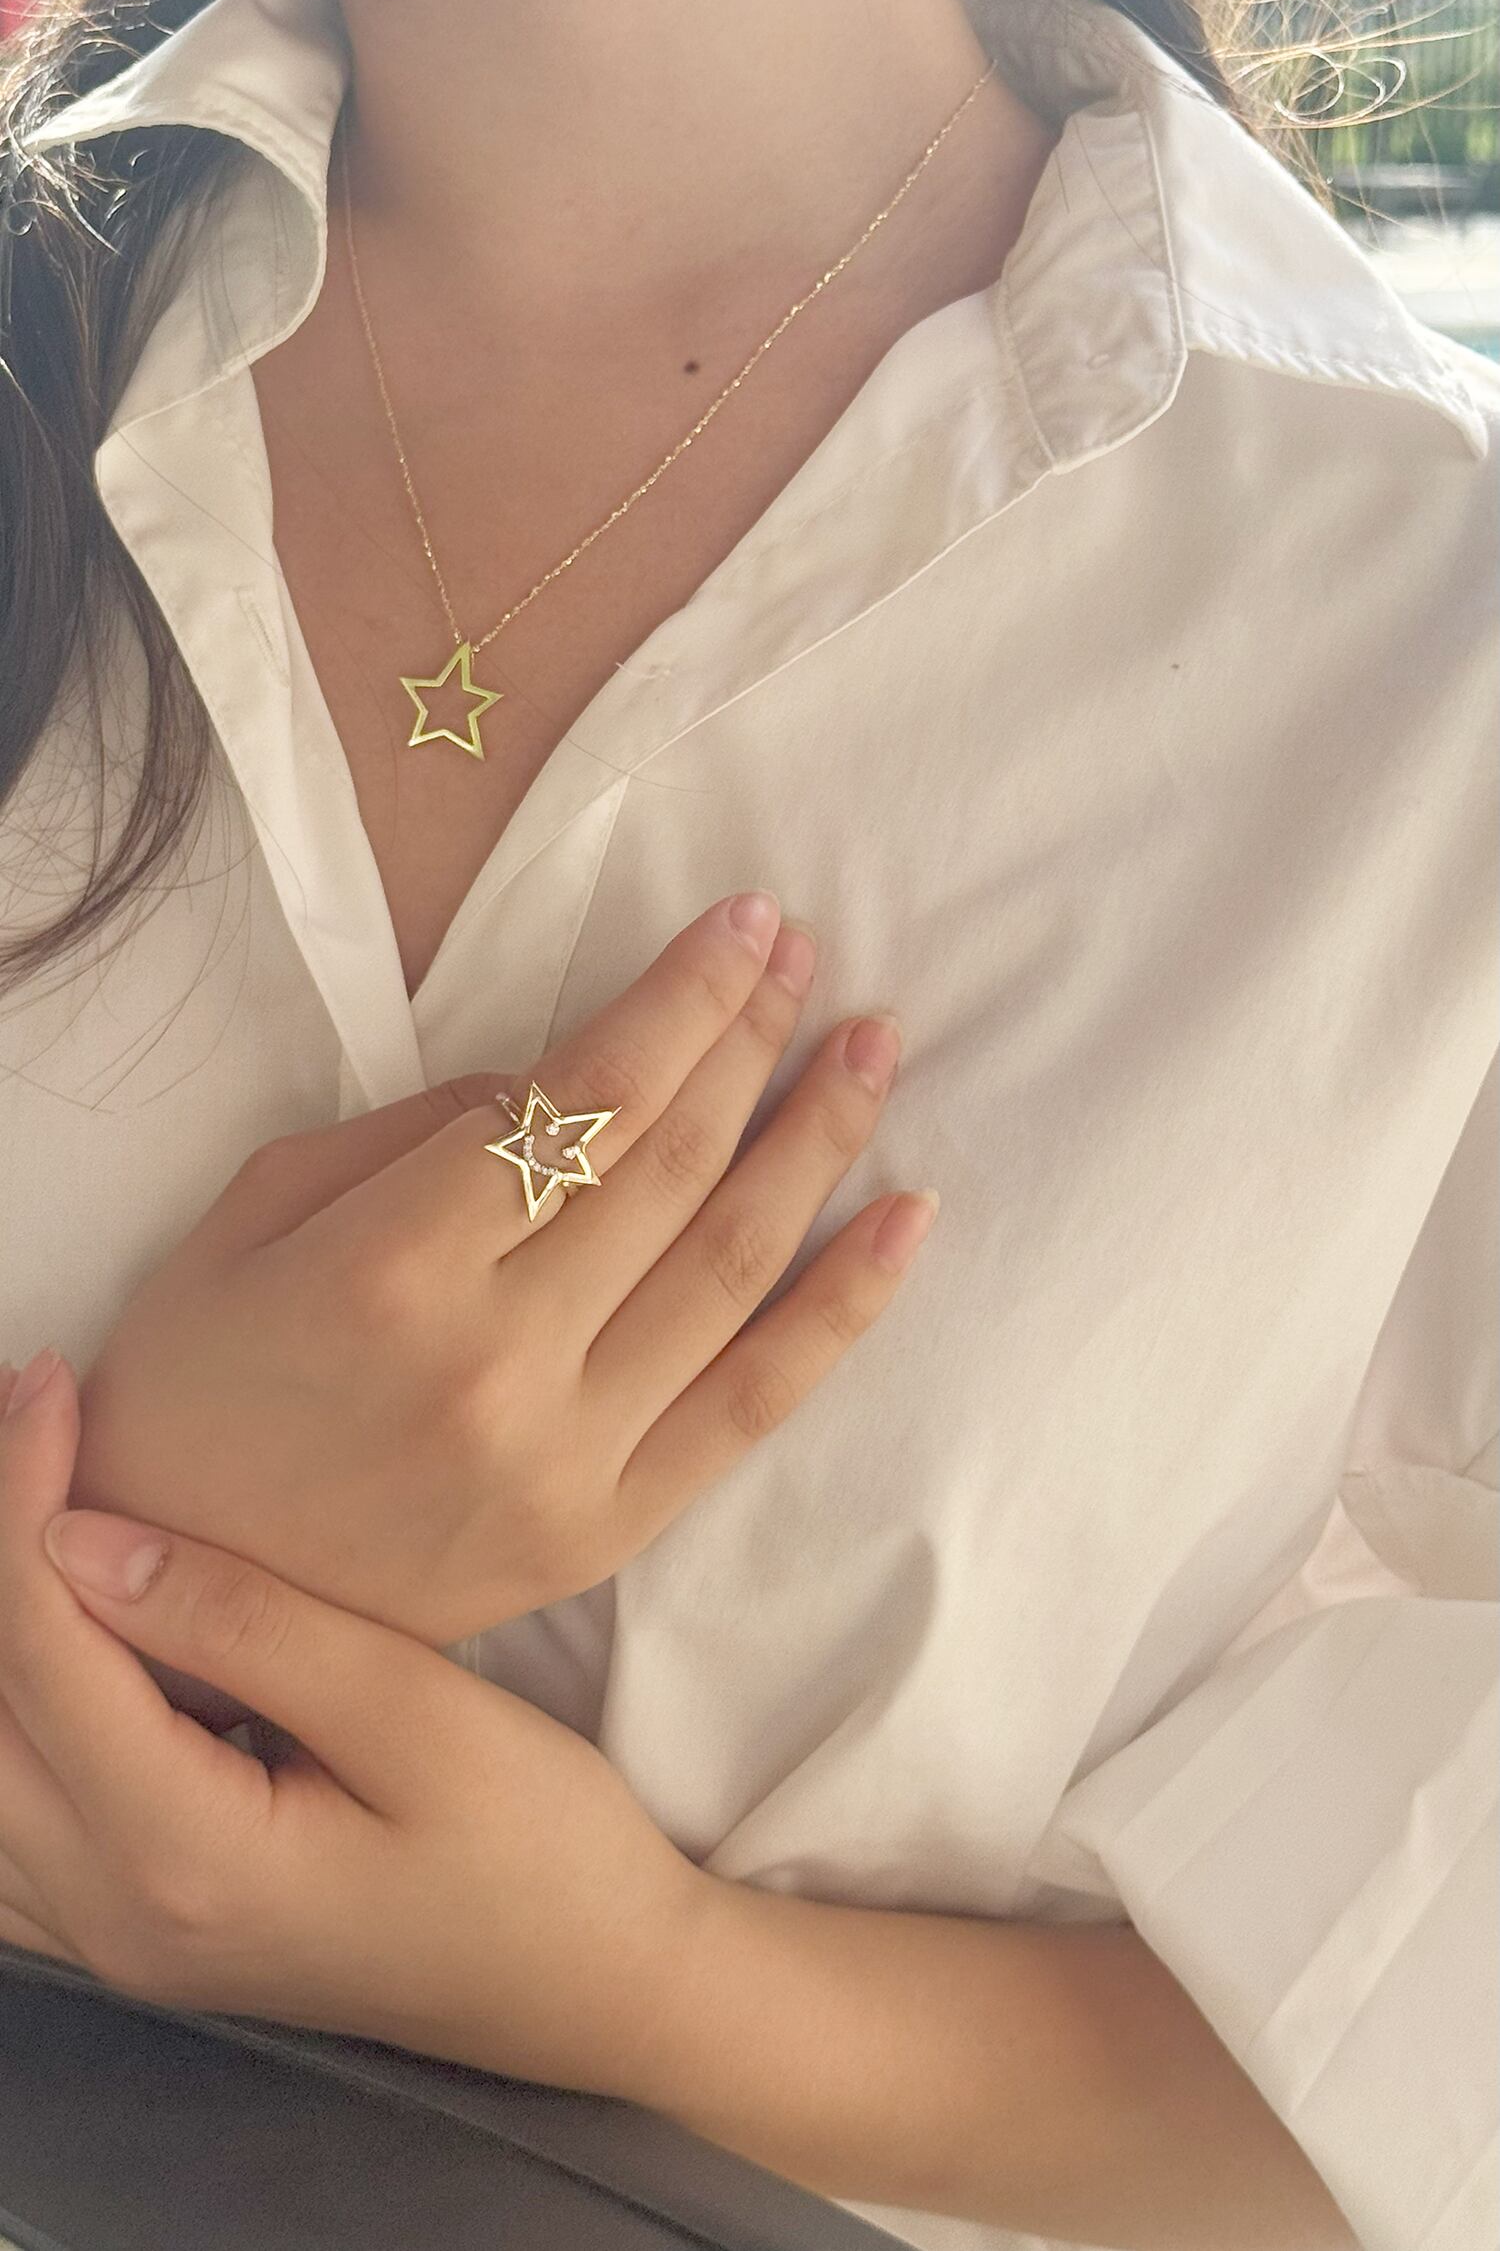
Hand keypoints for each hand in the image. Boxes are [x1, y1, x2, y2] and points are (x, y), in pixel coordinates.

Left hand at [0, 1346, 704, 2100]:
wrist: (597, 1989)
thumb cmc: (540, 1853)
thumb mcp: (420, 1717)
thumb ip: (249, 1626)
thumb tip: (86, 1539)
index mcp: (184, 1860)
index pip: (42, 1653)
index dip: (24, 1500)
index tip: (45, 1382)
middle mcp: (120, 1917)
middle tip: (27, 1421)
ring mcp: (121, 1942)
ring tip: (30, 1506)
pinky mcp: (145, 1934)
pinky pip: (7, 1834)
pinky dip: (11, 1722)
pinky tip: (53, 1642)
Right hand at [70, 891, 937, 1649]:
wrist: (178, 1579)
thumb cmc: (202, 1370)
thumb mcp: (261, 1208)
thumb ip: (420, 1128)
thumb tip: (569, 1076)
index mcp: (395, 1265)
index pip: (586, 1101)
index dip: (682, 998)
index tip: (747, 922)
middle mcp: (495, 1364)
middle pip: (671, 1165)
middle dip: (752, 1040)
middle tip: (807, 954)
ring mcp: (563, 1459)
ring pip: (730, 1268)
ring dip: (817, 1142)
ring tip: (873, 1048)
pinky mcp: (604, 1531)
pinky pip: (753, 1403)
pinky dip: (842, 1306)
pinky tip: (905, 1217)